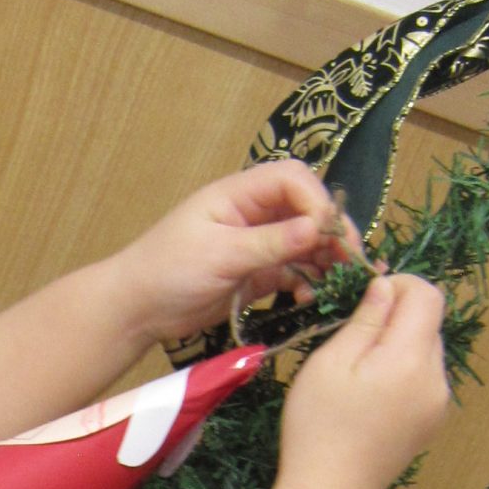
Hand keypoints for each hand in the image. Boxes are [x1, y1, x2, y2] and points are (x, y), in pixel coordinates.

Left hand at [114, 162, 360, 345]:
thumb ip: (271, 242)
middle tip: (351, 262)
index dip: (318, 202)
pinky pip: (294, 272)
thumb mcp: (221, 254)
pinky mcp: (257, 274)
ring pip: (306, 243)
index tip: (330, 234)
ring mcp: (257, 244)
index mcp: (239, 194)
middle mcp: (253, 214)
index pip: (293, 180)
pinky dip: (308, 282)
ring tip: (339, 284)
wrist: (137, 308)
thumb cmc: (168, 270)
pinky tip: (311, 298)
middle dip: (331, 233)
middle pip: (307, 210)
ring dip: (325, 260)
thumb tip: (319, 228)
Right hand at [280, 274, 452, 488]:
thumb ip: (366, 319)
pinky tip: (372, 397)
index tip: (365, 300)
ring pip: (426, 352)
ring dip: (399, 346)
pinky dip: (403, 373)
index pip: (428, 295)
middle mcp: (437, 379)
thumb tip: (386, 287)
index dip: (399, 285)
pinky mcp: (431, 423)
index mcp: (413, 358)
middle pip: (429, 324)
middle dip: (396, 318)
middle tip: (352, 338)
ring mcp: (438, 405)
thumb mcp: (331, 362)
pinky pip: (424, 380)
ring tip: (359, 372)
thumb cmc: (320, 424)